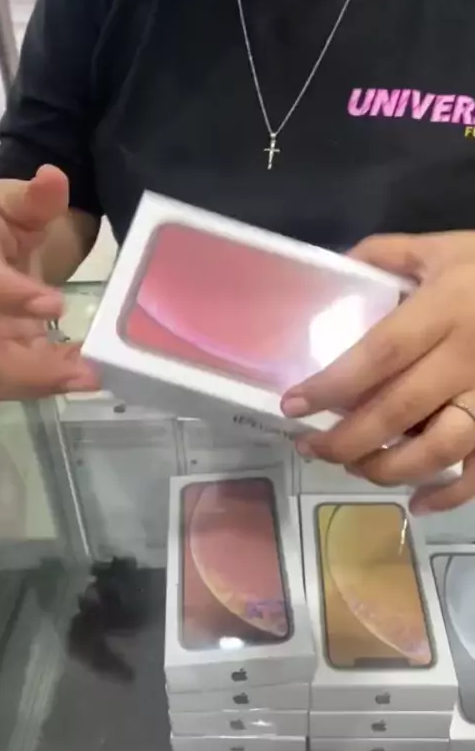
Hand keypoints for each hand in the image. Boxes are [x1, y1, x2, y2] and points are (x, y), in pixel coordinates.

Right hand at [0, 165, 97, 399]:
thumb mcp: (11, 204)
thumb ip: (34, 200)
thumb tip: (53, 179)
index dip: (11, 295)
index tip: (53, 304)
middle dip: (28, 369)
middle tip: (82, 373)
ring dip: (41, 380)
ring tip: (91, 378)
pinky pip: (12, 379)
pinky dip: (47, 381)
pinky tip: (86, 375)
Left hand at [282, 232, 474, 515]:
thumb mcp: (443, 247)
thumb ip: (387, 253)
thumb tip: (333, 266)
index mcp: (445, 308)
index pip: (380, 354)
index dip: (333, 384)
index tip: (293, 405)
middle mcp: (468, 358)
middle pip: (399, 410)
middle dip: (346, 438)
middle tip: (310, 448)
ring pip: (440, 448)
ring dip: (389, 468)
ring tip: (352, 467)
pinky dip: (452, 493)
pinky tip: (418, 503)